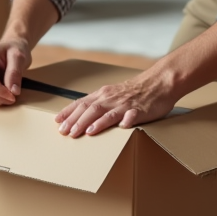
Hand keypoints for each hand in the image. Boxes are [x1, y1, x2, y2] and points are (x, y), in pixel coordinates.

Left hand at [54, 71, 180, 136]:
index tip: (57, 122)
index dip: (69, 112)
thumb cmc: (135, 91)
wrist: (159, 82)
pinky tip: (123, 127)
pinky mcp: (140, 110)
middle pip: (91, 109)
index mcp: (104, 95)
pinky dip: (128, 120)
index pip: (82, 102)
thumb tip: (81, 115)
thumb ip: (99, 103)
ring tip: (87, 132)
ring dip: (96, 123)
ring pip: (108, 112)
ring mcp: (125, 104)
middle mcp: (111, 98)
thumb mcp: (113, 94)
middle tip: (66, 133)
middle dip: (77, 121)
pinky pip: (133, 114)